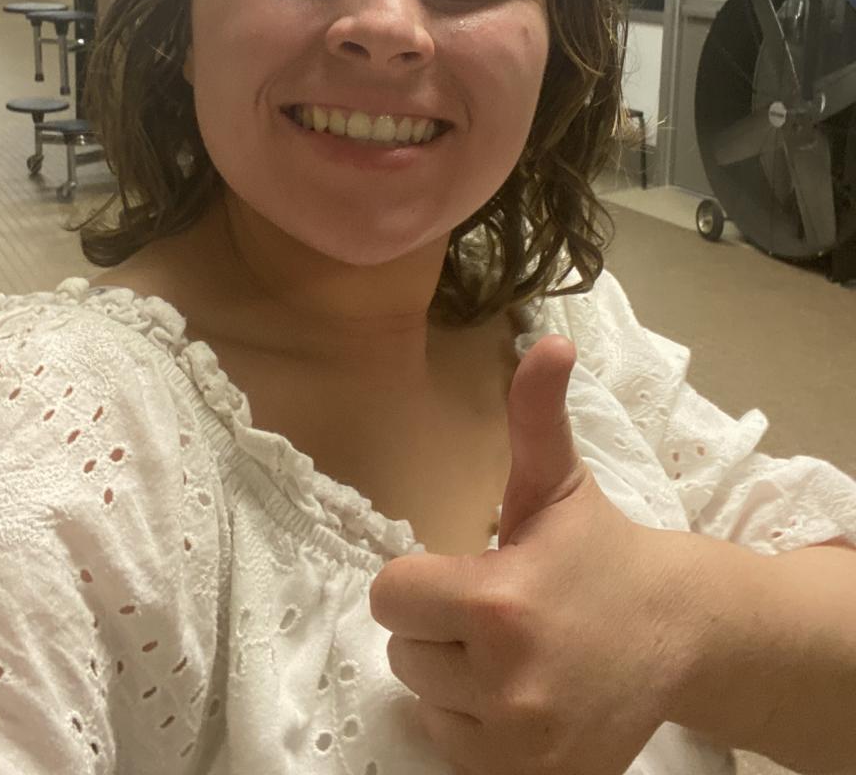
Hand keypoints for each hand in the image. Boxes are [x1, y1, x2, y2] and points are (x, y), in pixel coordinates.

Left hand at [369, 335, 689, 774]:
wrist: (681, 634)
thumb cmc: (601, 551)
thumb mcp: (558, 481)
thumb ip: (535, 413)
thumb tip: (546, 338)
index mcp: (500, 602)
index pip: (390, 596)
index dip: (419, 579)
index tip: (460, 570)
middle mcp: (504, 682)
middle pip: (404, 650)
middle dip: (438, 625)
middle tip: (493, 610)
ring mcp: (518, 743)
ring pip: (426, 700)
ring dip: (453, 676)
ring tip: (508, 650)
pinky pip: (453, 749)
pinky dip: (473, 724)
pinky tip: (516, 692)